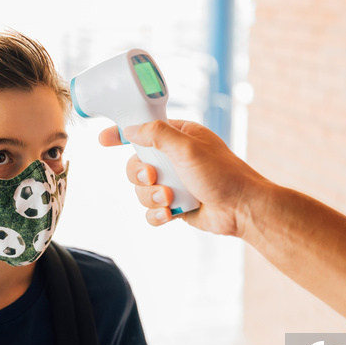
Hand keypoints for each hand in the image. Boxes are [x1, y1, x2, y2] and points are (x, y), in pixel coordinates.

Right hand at [99, 120, 269, 237]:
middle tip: (153, 178)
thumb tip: (131, 130)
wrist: (241, 209)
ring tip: (169, 199)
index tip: (104, 140)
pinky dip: (157, 214)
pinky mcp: (176, 205)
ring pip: (142, 190)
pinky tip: (169, 214)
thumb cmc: (221, 174)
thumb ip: (157, 134)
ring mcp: (175, 183)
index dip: (122, 134)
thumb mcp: (187, 147)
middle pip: (136, 164)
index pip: (143, 130)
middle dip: (140, 175)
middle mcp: (174, 158)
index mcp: (179, 137)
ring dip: (152, 197)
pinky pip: (152, 211)